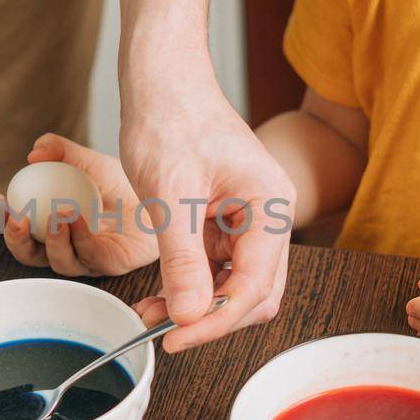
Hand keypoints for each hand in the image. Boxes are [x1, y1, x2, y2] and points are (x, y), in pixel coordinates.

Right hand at [0, 134, 159, 276]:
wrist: (162, 194)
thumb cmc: (122, 183)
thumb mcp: (87, 160)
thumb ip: (60, 151)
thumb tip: (34, 151)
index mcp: (52, 226)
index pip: (21, 230)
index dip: (4, 219)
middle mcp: (66, 246)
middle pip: (31, 255)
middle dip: (17, 240)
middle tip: (17, 220)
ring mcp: (87, 258)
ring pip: (58, 261)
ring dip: (52, 239)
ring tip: (57, 214)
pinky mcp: (110, 264)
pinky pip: (89, 255)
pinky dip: (79, 236)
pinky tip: (76, 216)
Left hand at [120, 74, 293, 351]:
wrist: (160, 80)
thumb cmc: (170, 119)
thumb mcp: (171, 196)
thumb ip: (184, 260)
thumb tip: (191, 317)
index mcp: (270, 206)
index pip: (254, 287)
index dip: (215, 321)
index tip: (174, 339)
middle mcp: (268, 215)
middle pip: (255, 293)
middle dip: (210, 318)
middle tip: (163, 333)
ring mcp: (248, 219)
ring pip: (234, 285)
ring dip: (197, 306)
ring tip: (149, 315)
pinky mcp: (225, 219)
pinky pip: (215, 267)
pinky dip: (189, 285)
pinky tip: (157, 294)